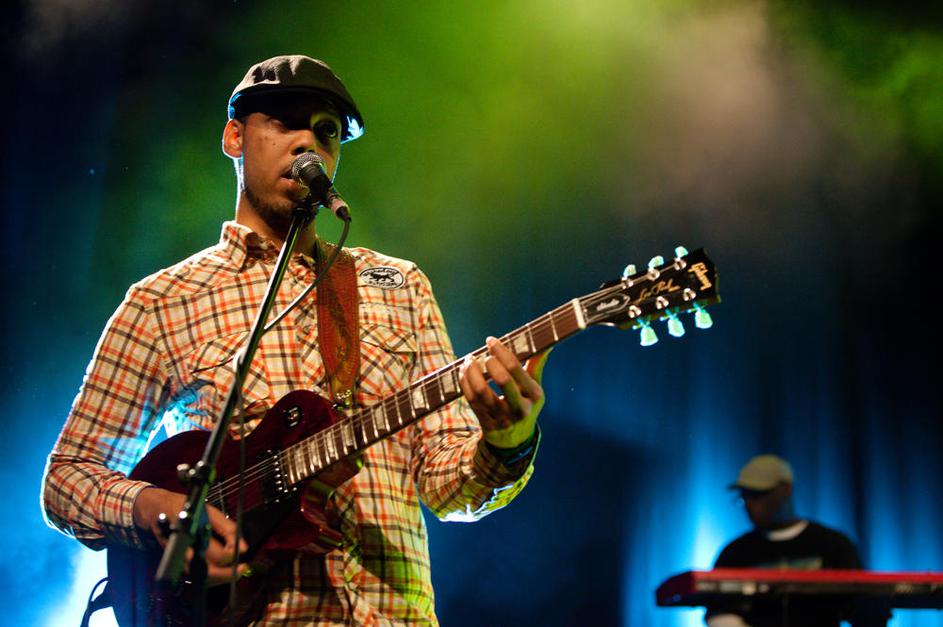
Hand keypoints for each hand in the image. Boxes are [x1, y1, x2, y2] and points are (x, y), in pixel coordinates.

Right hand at [133, 487, 248, 585]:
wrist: (157, 510)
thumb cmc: (185, 507)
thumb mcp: (210, 510)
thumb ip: (228, 528)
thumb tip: (243, 547)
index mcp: (194, 534)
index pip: (218, 555)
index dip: (232, 555)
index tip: (241, 550)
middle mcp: (185, 551)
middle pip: (209, 574)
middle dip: (228, 575)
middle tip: (242, 568)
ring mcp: (179, 560)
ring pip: (202, 578)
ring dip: (220, 577)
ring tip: (234, 569)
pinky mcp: (177, 564)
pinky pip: (196, 576)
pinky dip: (210, 576)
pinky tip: (221, 569)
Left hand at [459, 336, 550, 449]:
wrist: (516, 439)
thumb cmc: (524, 404)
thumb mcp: (535, 388)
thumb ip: (537, 365)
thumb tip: (548, 343)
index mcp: (534, 395)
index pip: (515, 368)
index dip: (500, 351)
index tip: (491, 341)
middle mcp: (520, 408)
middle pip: (502, 380)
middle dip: (489, 363)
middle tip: (483, 355)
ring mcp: (503, 419)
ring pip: (481, 391)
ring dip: (471, 372)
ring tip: (469, 361)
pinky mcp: (488, 425)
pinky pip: (472, 401)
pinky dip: (465, 383)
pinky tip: (464, 373)